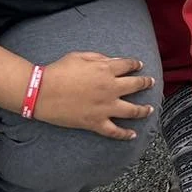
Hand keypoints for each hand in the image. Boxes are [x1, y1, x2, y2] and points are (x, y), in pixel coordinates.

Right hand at [32, 51, 154, 138]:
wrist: (41, 92)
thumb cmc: (58, 71)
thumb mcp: (80, 56)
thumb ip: (100, 58)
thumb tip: (115, 61)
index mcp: (106, 70)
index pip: (128, 65)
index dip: (135, 64)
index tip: (139, 65)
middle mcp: (110, 89)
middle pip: (135, 85)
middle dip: (145, 83)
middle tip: (150, 82)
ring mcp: (105, 107)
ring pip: (132, 110)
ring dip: (144, 110)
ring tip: (150, 109)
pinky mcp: (96, 123)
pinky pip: (114, 131)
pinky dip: (125, 134)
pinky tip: (133, 135)